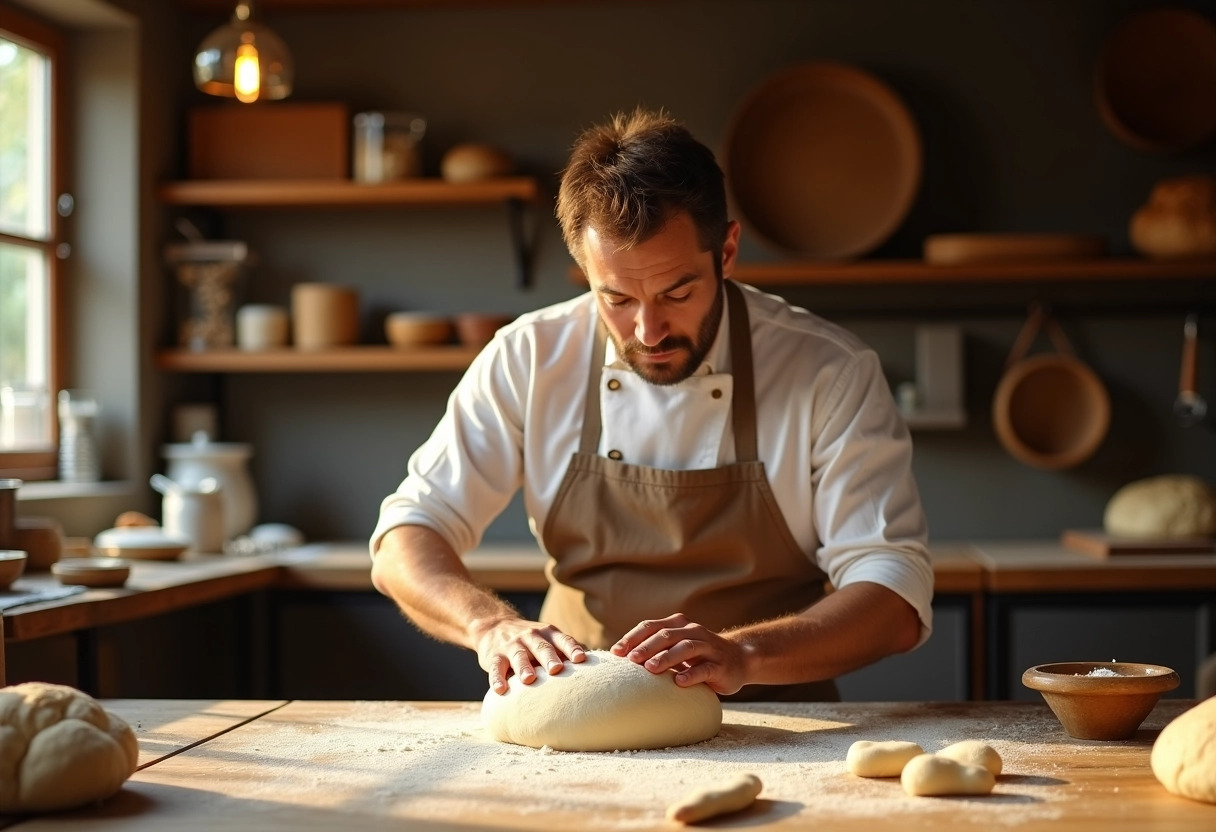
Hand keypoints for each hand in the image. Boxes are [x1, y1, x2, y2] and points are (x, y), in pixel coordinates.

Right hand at [471, 615, 585, 694]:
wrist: (495, 627)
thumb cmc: (532, 642)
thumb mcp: (549, 640)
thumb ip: (567, 652)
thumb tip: (599, 669)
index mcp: (549, 634)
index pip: (563, 640)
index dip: (572, 648)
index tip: (581, 659)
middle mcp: (531, 637)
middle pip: (542, 647)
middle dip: (550, 658)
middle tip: (557, 670)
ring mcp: (512, 645)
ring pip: (518, 656)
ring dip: (523, 667)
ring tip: (529, 680)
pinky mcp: (494, 656)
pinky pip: (496, 667)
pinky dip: (497, 678)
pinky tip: (501, 690)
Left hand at [611, 613, 750, 695]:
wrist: (739, 659)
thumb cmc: (699, 656)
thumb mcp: (677, 648)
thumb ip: (655, 649)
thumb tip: (620, 659)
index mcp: (679, 625)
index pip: (651, 626)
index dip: (633, 637)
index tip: (616, 652)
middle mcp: (693, 631)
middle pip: (666, 635)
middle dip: (646, 646)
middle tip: (631, 659)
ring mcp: (709, 647)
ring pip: (686, 647)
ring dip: (666, 657)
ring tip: (650, 668)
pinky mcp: (720, 665)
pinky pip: (705, 669)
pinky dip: (691, 674)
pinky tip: (679, 682)